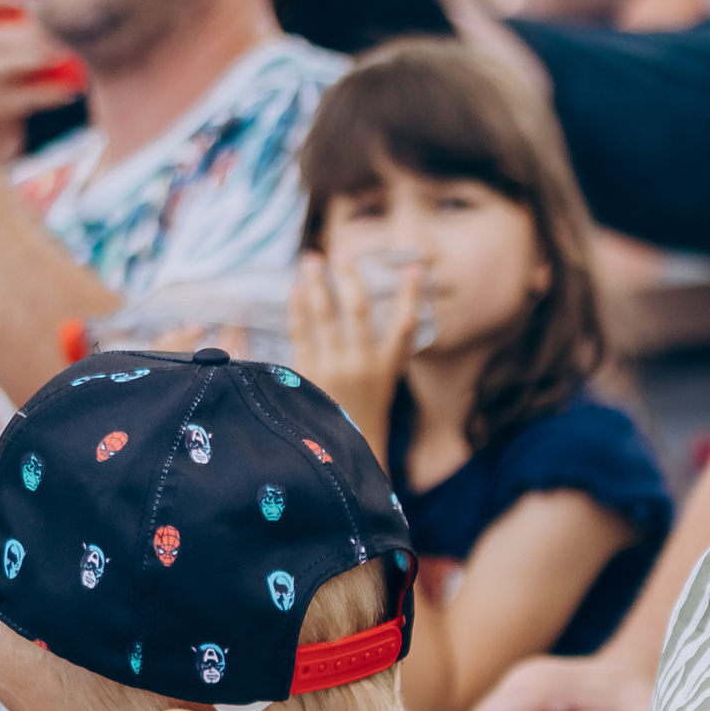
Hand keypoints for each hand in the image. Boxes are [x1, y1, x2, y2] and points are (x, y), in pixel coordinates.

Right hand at [0, 0, 85, 159]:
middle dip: (21, 33)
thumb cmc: (7, 69)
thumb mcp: (7, 39)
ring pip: (2, 66)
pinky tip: (71, 87)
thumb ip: (23, 13)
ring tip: (61, 54)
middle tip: (51, 32)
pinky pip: (22, 99)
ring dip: (33, 57)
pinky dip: (49, 92)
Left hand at [286, 248, 415, 462]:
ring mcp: (334, 368)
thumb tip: (374, 323)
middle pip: (359, 310)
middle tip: (339, 253)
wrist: (341, 457)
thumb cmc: (360, 418)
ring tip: (310, 261)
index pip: (407, 326)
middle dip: (348, 277)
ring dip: (317, 284)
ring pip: (326, 315)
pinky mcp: (307, 374)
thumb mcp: (380, 386)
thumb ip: (380, 354)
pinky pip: (301, 330)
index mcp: (387, 368)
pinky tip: (295, 291)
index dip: (412, 295)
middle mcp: (363, 365)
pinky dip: (297, 307)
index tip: (414, 269)